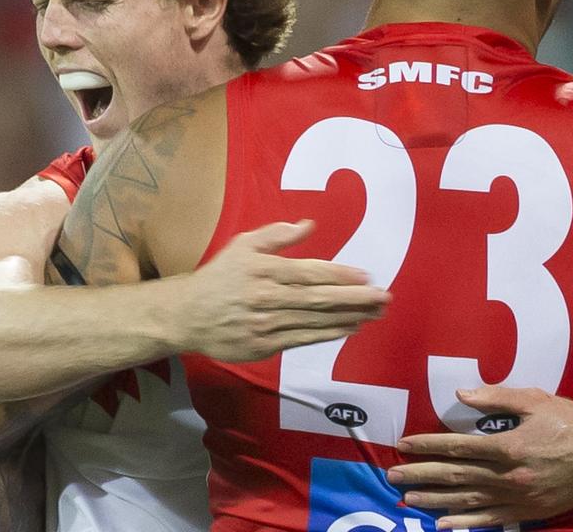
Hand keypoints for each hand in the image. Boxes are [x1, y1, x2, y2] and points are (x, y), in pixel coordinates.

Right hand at [173, 220, 389, 360]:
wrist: (188, 315)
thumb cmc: (221, 276)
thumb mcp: (243, 245)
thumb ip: (276, 235)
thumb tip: (308, 225)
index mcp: (263, 270)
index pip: (309, 273)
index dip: (340, 275)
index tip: (367, 276)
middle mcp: (267, 298)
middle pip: (318, 299)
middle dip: (355, 298)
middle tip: (384, 297)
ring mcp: (266, 325)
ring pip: (314, 321)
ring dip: (348, 317)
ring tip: (374, 313)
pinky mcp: (264, 346)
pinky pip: (302, 339)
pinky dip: (328, 334)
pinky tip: (349, 329)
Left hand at [387, 386, 572, 529]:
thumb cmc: (570, 421)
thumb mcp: (535, 400)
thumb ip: (496, 398)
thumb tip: (460, 395)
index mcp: (509, 445)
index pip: (458, 446)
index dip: (428, 445)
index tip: (404, 445)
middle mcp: (509, 475)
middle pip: (456, 476)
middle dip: (421, 475)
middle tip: (392, 476)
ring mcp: (518, 497)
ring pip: (467, 500)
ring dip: (434, 500)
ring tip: (408, 498)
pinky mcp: (528, 511)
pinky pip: (490, 520)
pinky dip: (464, 523)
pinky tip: (441, 524)